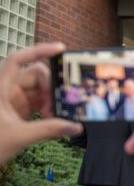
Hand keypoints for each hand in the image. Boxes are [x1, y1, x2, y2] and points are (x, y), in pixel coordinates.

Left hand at [0, 43, 82, 164]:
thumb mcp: (18, 137)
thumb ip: (48, 130)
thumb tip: (75, 127)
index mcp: (0, 89)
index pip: (17, 60)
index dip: (38, 50)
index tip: (60, 48)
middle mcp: (6, 90)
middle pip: (35, 75)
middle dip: (51, 86)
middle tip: (61, 102)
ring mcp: (12, 101)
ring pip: (38, 90)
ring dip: (51, 100)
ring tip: (57, 115)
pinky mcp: (17, 113)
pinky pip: (38, 103)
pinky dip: (48, 109)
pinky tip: (55, 119)